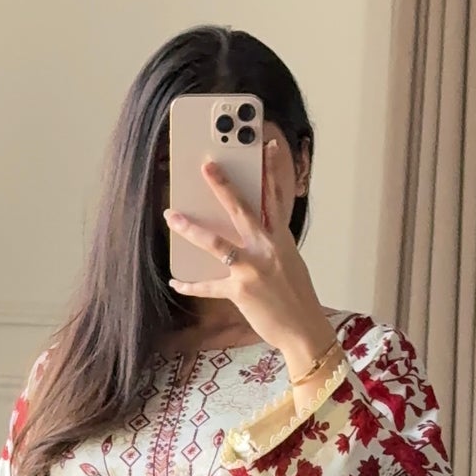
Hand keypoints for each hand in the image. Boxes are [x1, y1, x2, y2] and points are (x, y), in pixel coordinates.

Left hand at [165, 143, 336, 379]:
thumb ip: (271, 245)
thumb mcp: (289, 263)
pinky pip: (208, 286)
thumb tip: (248, 234)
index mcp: (281, 239)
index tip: (267, 145)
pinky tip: (175, 281)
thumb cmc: (297, 298)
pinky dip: (190, 284)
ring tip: (172, 216)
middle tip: (206, 166)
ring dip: (191, 229)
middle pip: (241, 210)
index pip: (277, 197)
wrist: (304, 330)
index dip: (273, 170)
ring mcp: (253, 269)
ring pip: (216, 243)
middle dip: (222, 186)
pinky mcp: (240, 291)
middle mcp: (267, 249)